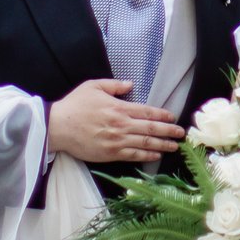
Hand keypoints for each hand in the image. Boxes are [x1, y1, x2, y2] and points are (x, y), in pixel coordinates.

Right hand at [47, 78, 183, 162]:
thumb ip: (114, 85)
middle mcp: (121, 125)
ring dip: (162, 145)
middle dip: (168, 131)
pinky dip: (146, 156)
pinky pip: (133, 155)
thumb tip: (130, 84)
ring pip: (145, 143)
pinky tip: (156, 155)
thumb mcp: (94, 86)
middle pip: (151, 128)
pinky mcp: (110, 154)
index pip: (147, 112)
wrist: (58, 127)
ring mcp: (117, 141)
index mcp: (119, 108)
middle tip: (181, 133)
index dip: (162, 115)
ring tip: (174, 146)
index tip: (173, 117)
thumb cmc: (75, 105)